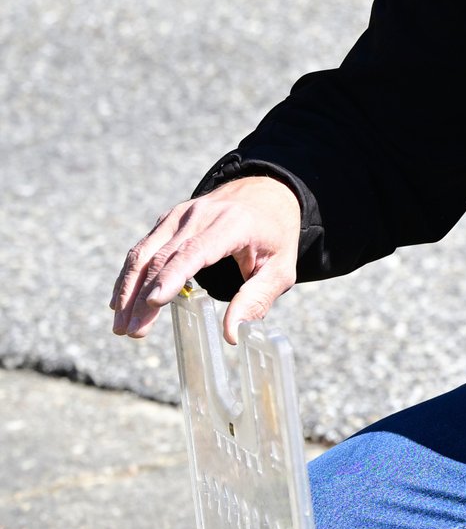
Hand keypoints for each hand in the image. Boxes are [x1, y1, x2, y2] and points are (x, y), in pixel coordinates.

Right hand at [110, 175, 300, 344]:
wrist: (266, 193)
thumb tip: (231, 335)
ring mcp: (180, 215)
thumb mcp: (281, 269)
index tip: (153, 301)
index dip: (172, 277)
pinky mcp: (169, 221)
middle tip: (132, 331)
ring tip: (122, 326)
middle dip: (142, 296)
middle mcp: (200, 215)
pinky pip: (144, 249)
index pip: (195, 251)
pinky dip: (130, 276)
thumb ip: (257, 299)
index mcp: (232, 224)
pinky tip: (121, 302)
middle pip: (162, 257)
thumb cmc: (276, 236)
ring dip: (128, 290)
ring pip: (144, 253)